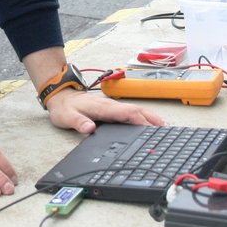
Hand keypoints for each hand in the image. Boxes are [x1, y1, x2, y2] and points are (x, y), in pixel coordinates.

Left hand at [45, 88, 165, 133]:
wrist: (61, 95)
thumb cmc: (64, 108)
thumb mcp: (66, 117)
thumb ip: (78, 122)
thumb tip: (89, 129)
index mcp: (102, 107)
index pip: (124, 113)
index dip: (138, 120)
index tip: (150, 129)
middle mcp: (110, 105)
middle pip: (135, 110)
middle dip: (150, 119)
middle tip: (165, 130)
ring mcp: (112, 106)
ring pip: (135, 109)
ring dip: (150, 117)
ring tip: (164, 127)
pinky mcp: (112, 108)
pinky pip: (131, 111)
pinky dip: (143, 116)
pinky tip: (149, 122)